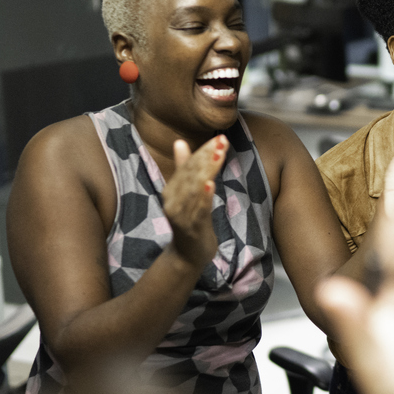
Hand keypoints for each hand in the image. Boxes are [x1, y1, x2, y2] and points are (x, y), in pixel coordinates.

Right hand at [162, 135, 228, 267]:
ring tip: (218, 155)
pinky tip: (210, 184)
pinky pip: (198, 210)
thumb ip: (184, 168)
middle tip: (222, 141)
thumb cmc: (189, 220)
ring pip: (194, 189)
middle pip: (190, 174)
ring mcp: (181, 215)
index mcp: (172, 190)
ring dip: (207, 171)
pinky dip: (203, 197)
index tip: (219, 138)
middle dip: (207, 157)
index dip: (203, 151)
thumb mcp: (186, 193)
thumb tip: (179, 142)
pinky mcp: (191, 228)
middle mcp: (173, 201)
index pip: (188, 165)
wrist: (187, 255)